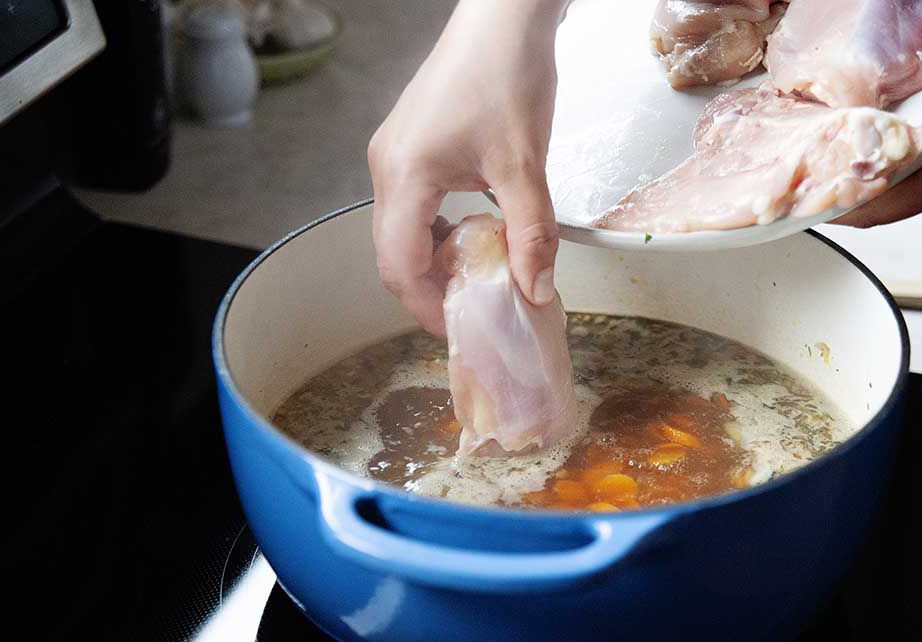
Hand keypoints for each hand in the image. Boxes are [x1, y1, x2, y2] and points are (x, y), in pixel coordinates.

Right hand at [367, 0, 566, 334]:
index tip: (461, 330)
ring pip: (400, 232)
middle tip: (474, 312)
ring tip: (479, 277)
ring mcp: (392, 155)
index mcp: (404, 176)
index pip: (398, 266)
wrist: (501, 18)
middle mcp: (386, 168)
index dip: (426, 306)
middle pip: (392, 254)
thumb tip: (535, 292)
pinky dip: (437, 231)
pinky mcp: (408, 146)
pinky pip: (411, 207)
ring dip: (434, 261)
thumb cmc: (507, 78)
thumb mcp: (524, 165)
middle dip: (429, 290)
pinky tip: (473, 234)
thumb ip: (531, 234)